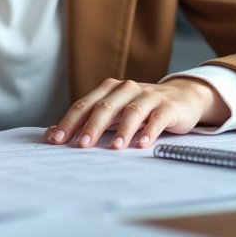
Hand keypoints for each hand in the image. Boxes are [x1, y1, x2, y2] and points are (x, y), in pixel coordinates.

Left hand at [43, 77, 229, 149]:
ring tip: (115, 147)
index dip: (69, 121)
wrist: (183, 96)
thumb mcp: (114, 111)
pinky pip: (157, 119)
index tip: (56, 139)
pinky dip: (149, 131)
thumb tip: (52, 133)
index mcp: (110, 89)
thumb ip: (87, 120)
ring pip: (132, 111)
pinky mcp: (168, 107)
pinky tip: (142, 144)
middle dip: (92, 126)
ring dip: (122, 130)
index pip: (85, 105)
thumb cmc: (141, 107)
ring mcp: (149, 96)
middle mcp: (128, 89)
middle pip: (106, 106)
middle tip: (82, 144)